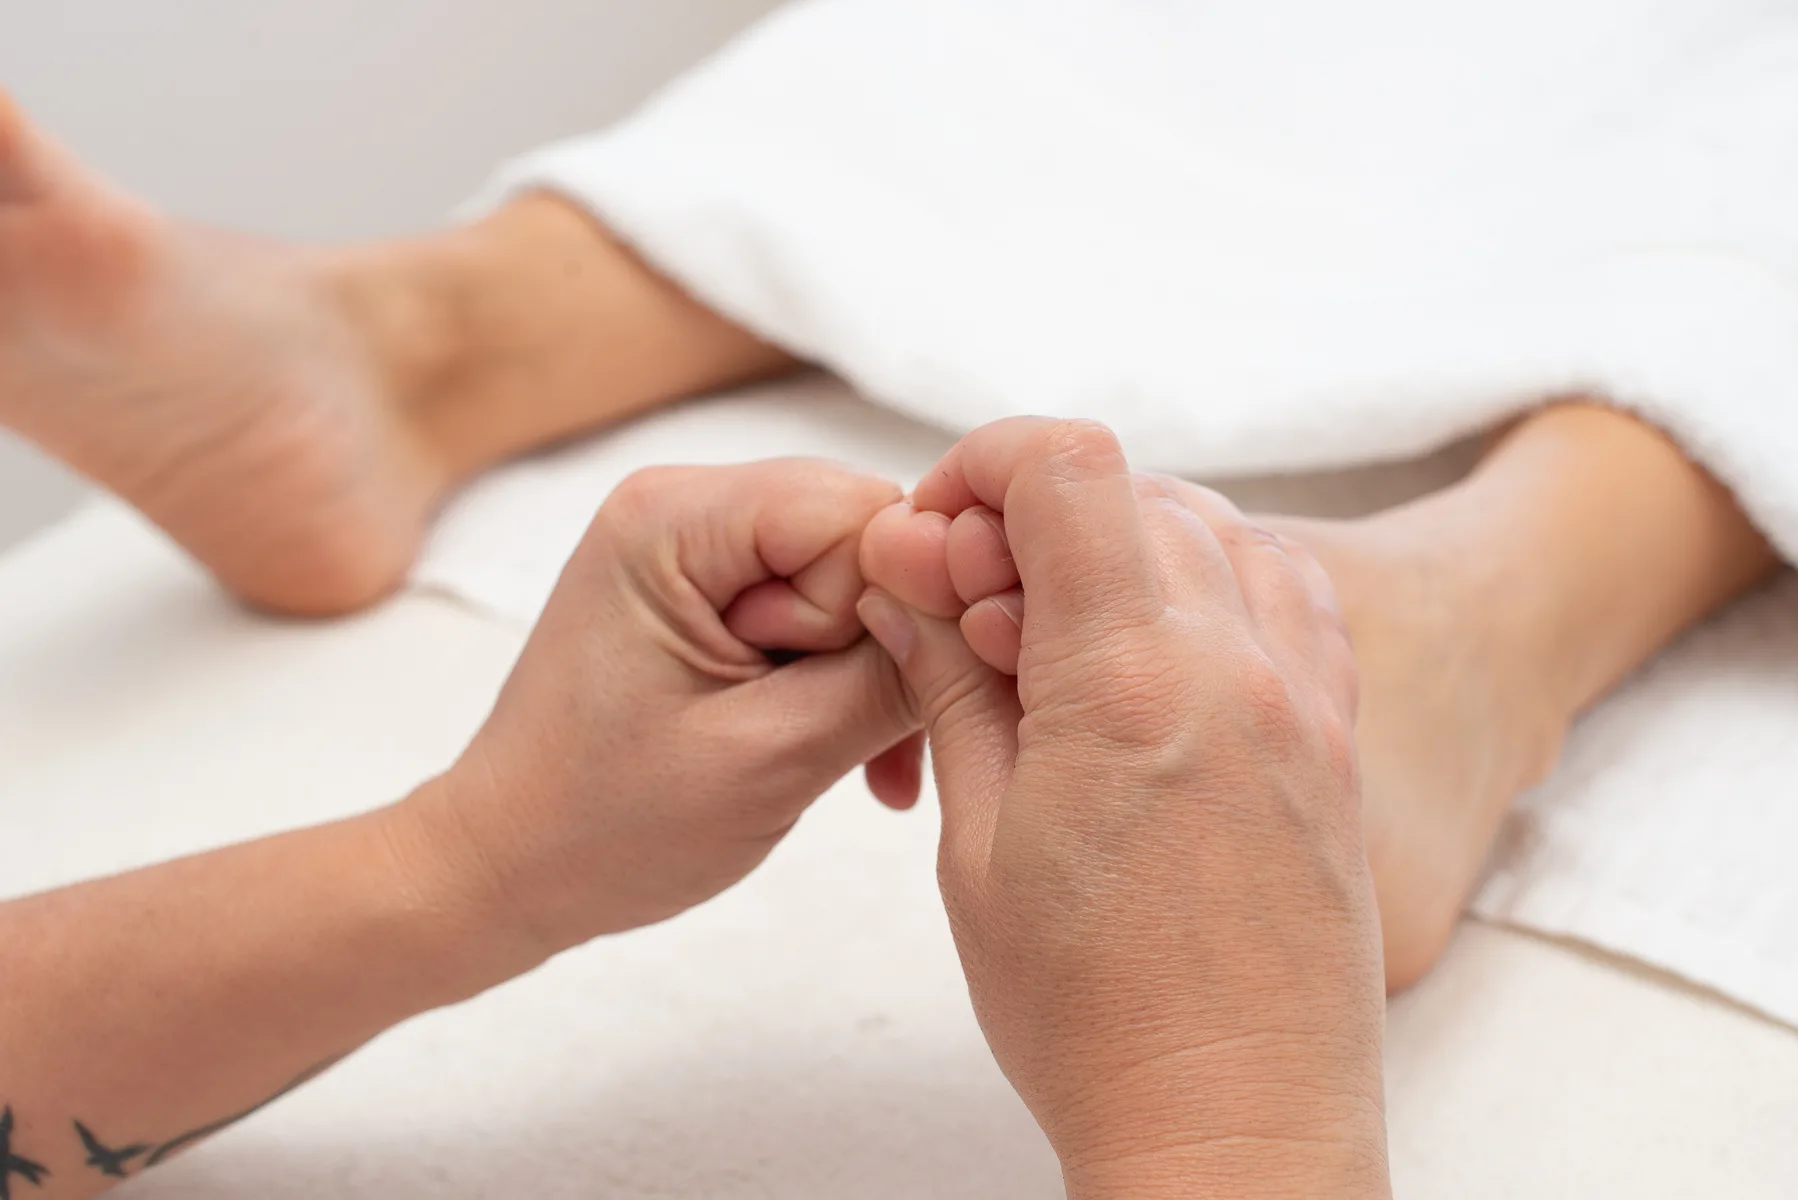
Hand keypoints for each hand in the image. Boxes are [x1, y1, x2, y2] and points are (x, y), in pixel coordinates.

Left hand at [404, 461, 921, 953]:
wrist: (508, 870)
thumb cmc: (607, 827)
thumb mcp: (772, 759)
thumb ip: (885, 677)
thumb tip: (979, 618)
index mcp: (671, 519)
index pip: (860, 510)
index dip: (893, 605)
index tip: (865, 702)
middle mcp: (679, 504)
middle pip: (860, 535)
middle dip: (883, 643)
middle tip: (860, 747)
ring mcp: (690, 546)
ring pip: (850, 577)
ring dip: (869, 674)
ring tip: (854, 763)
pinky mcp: (702, 590)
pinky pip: (813, 607)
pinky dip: (838, 679)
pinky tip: (841, 752)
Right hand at [858, 419, 1389, 1198]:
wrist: (1234, 1131)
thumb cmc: (1092, 1017)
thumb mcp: (976, 845)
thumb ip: (949, 686)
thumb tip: (908, 585)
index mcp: (1132, 679)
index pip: (1066, 468)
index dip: (980, 468)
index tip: (934, 536)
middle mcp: (1238, 664)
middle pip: (1133, 492)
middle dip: (1033, 520)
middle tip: (975, 618)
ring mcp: (1305, 700)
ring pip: (1218, 529)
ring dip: (1126, 546)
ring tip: (1063, 641)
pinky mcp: (1334, 742)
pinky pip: (1291, 598)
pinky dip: (1216, 584)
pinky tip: (1160, 653)